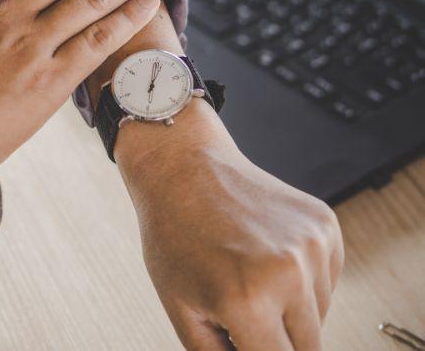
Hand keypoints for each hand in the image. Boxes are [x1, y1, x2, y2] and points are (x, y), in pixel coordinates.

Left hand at [116, 102, 344, 350]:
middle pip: (308, 348)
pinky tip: (266, 257)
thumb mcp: (181, 309)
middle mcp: (288, 272)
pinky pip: (327, 280)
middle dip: (276, 340)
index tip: (250, 342)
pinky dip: (304, 281)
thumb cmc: (174, 236)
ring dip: (292, 311)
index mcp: (247, 299)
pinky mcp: (325, 226)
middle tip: (243, 315)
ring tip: (249, 277)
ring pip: (320, 315)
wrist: (184, 168)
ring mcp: (312, 245)